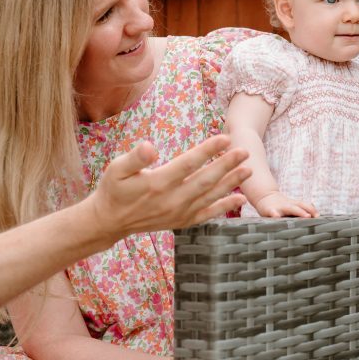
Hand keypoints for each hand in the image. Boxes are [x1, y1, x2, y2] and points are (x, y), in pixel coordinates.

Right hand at [93, 135, 249, 234]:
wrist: (110, 221)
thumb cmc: (113, 189)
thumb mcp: (116, 169)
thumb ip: (135, 158)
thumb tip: (150, 146)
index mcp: (157, 183)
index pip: (188, 163)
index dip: (208, 150)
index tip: (225, 138)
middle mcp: (171, 200)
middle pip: (205, 180)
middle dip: (227, 165)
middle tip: (245, 151)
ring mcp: (179, 213)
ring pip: (210, 196)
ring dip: (231, 183)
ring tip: (248, 170)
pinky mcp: (182, 221)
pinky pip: (207, 214)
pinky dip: (224, 207)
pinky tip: (240, 199)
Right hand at [253, 191, 317, 217]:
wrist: (265, 197)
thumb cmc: (281, 206)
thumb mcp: (292, 206)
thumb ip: (302, 210)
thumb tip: (316, 215)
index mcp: (294, 204)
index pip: (305, 205)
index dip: (312, 209)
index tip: (318, 216)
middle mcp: (288, 205)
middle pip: (299, 206)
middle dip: (307, 210)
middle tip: (313, 216)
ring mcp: (279, 207)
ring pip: (290, 209)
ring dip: (299, 211)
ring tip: (306, 216)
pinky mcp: (269, 211)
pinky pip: (273, 213)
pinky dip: (275, 215)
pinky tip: (277, 217)